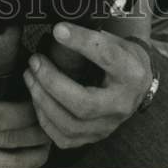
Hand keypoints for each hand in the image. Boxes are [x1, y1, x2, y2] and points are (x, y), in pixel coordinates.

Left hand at [23, 24, 151, 148]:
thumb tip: (59, 29)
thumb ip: (92, 37)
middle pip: (84, 103)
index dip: (81, 42)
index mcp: (131, 73)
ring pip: (70, 125)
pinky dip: (45, 119)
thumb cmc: (122, 57)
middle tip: (35, 61)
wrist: (138, 85)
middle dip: (52, 82)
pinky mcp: (95, 138)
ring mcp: (108, 126)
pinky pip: (64, 139)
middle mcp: (122, 105)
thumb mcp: (115, 41)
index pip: (107, 57)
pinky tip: (37, 99)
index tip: (57, 30)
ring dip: (43, 100)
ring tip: (30, 76)